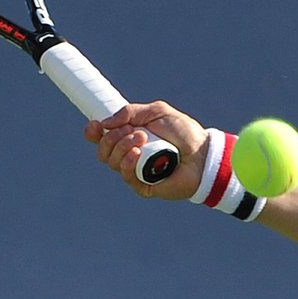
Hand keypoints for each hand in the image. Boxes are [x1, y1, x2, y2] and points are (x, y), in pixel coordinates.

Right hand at [87, 102, 208, 200]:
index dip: (93, 132)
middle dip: (112, 138)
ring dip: (122, 146)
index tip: (94, 126)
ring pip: (111, 161)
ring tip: (142, 138)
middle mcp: (130, 155)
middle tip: (135, 131)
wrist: (204, 154)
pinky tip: (137, 154)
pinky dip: (127, 163)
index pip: (102, 137)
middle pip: (103, 150)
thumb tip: (105, 123)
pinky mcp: (143, 186)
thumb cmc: (185, 133)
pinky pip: (125, 176)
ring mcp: (136, 171)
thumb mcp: (158, 112)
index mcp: (130, 136)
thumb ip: (131, 112)